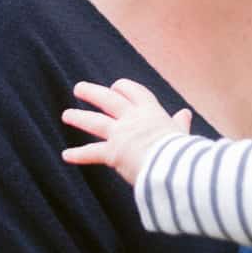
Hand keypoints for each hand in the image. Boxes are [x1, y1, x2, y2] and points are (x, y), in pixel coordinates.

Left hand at [62, 78, 191, 184]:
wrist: (173, 166)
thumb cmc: (181, 151)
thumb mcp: (181, 133)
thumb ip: (179, 124)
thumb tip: (185, 113)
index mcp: (151, 112)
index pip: (135, 92)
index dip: (123, 88)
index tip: (115, 86)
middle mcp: (133, 119)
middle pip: (109, 100)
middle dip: (93, 93)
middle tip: (79, 88)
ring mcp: (121, 134)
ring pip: (95, 122)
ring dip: (79, 117)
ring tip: (67, 115)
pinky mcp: (113, 153)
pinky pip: (92, 153)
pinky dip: (79, 155)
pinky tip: (66, 155)